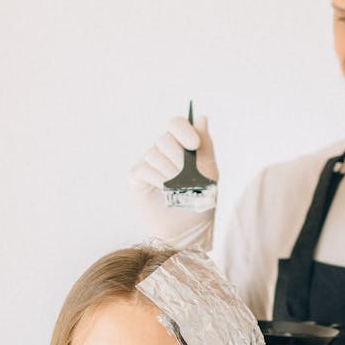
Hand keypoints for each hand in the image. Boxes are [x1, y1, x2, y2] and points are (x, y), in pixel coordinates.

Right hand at [128, 114, 218, 248]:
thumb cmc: (201, 199)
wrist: (190, 228)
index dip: (184, 130)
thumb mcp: (209, 171)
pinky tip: (166, 191)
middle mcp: (162, 149)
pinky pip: (144, 169)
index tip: (194, 145)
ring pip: (154, 154)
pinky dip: (158, 180)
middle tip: (188, 178)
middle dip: (180, 159)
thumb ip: (205, 145)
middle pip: (165, 139)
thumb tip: (202, 117)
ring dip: (171, 173)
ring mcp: (147, 161)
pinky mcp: (136, 176)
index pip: (176, 123)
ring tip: (179, 189)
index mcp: (180, 144)